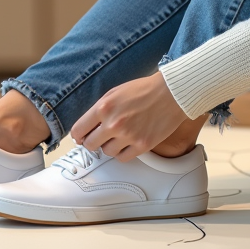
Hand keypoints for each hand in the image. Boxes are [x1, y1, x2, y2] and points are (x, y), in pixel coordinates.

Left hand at [70, 72, 189, 161]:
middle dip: (93, 142)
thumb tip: (86, 128)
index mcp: (104, 107)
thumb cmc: (144, 90)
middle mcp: (114, 123)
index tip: (81, 137)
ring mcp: (128, 136)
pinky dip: (123, 152)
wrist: (171, 93)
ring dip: (110, 146)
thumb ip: (99, 110)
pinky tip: (128, 142)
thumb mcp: (114, 93)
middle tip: (100, 137)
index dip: (79, 135)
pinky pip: (123, 158)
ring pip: (107, 152)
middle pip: (90, 145)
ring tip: (120, 136)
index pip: (79, 130)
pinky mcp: (142, 145)